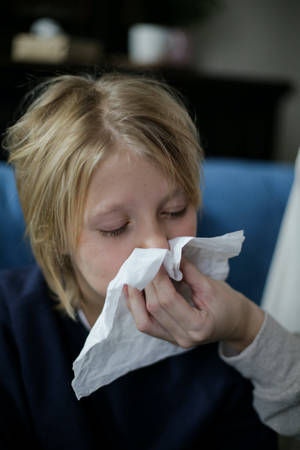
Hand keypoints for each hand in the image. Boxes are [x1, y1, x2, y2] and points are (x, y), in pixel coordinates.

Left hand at [124, 258, 263, 352]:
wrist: (237, 324)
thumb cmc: (229, 304)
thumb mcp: (211, 286)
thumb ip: (187, 272)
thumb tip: (167, 253)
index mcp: (198, 326)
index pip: (167, 300)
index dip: (157, 277)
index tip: (152, 257)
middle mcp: (182, 338)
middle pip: (153, 309)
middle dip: (145, 282)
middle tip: (141, 260)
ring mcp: (173, 340)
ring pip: (143, 321)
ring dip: (134, 296)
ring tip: (132, 274)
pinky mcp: (167, 337)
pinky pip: (145, 323)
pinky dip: (136, 305)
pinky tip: (132, 289)